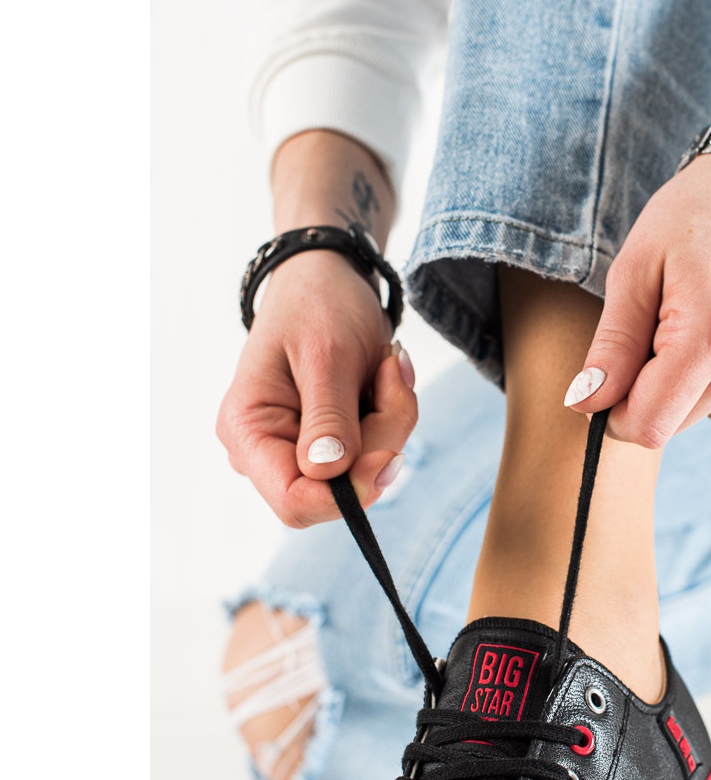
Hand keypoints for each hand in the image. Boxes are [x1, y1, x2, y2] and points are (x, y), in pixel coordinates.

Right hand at [217, 250, 416, 526]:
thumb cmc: (318, 304)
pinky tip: (383, 377)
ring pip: (366, 471)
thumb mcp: (326, 353)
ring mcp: (299, 449)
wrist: (328, 277)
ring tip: (386, 366)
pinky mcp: (331, 443)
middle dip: (381, 440)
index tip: (388, 456)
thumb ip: (328, 416)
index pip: (295, 502)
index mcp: (248, 432)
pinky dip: (392, 417)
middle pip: (340, 489)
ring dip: (392, 421)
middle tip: (393, 377)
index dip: (346, 493)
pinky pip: (376, 452)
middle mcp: (267, 451)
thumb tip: (327, 473)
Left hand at [564, 152, 710, 446]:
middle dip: (649, 391)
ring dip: (682, 380)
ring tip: (694, 317)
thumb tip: (586, 404)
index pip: (651, 424)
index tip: (606, 383)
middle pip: (675, 423)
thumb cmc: (690, 217)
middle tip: (654, 329)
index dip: (615, 414)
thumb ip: (612, 346)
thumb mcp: (634, 270)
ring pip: (702, 412)